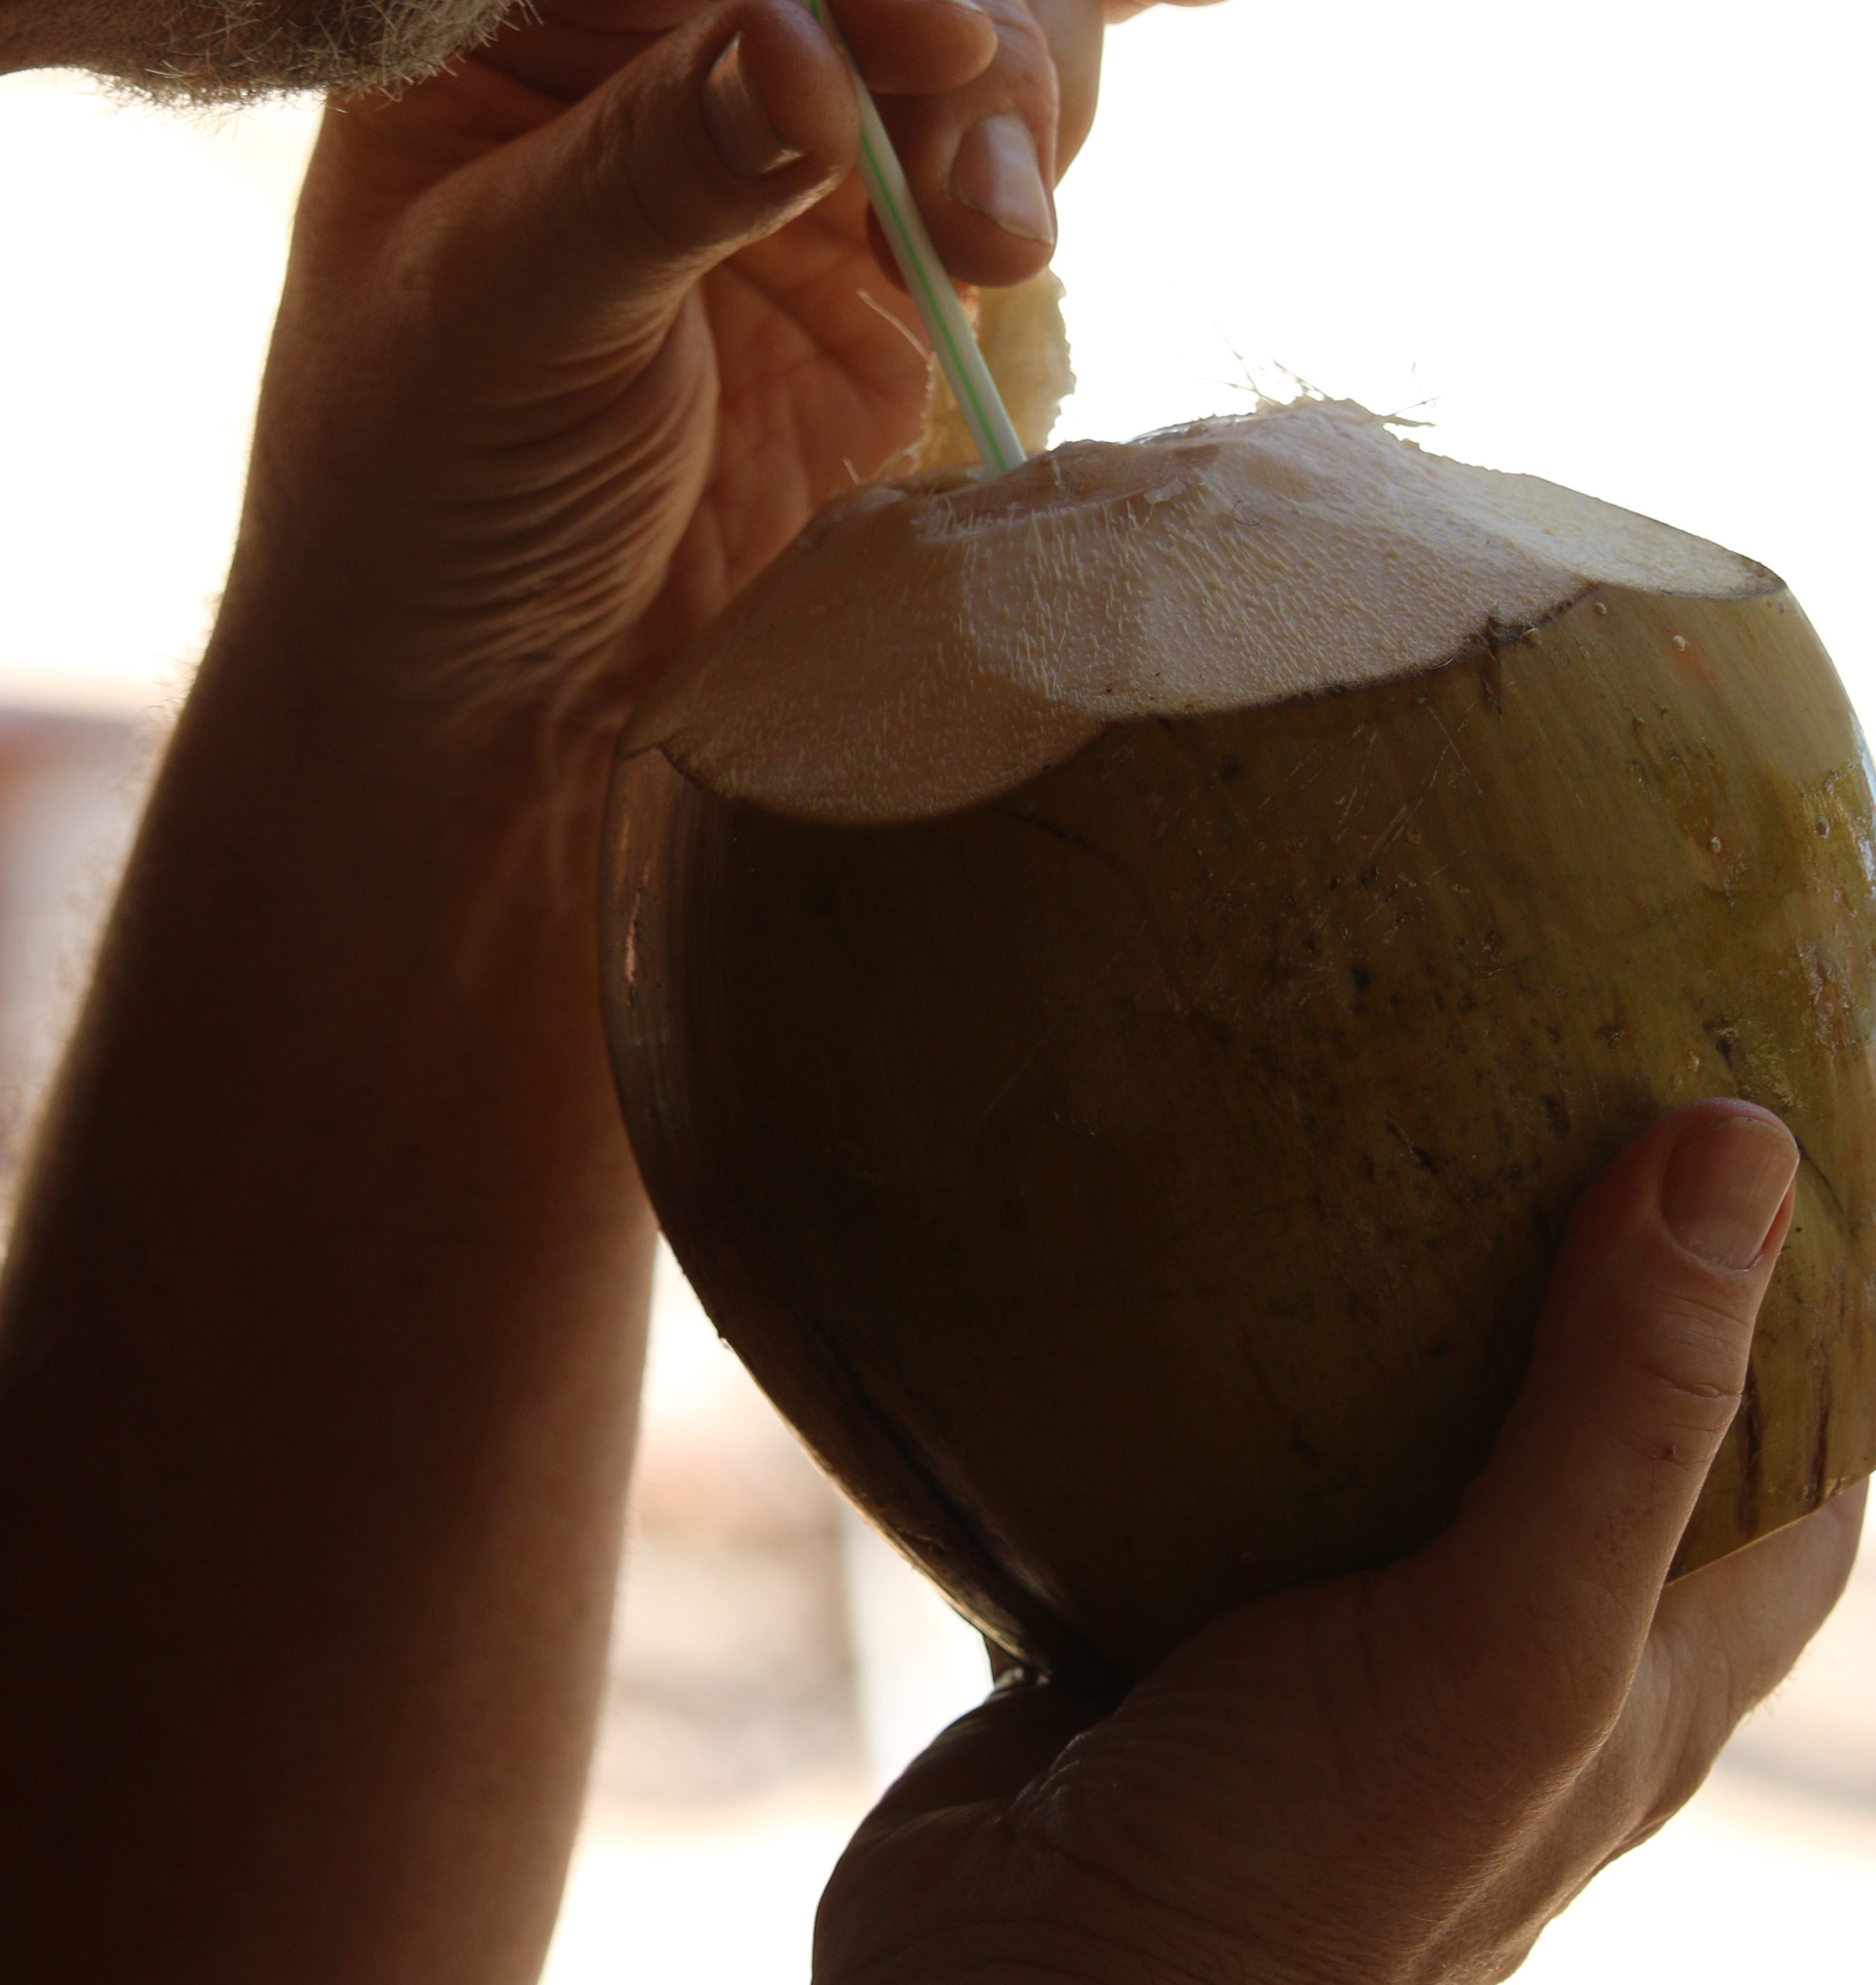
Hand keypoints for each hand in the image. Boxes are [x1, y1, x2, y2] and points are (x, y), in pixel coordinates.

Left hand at [229, 0, 1246, 749]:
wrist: (515, 684)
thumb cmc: (430, 487)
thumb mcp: (501, 326)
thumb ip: (649, 173)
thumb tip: (798, 48)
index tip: (925, 45)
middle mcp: (673, 3)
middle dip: (961, 33)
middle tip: (978, 223)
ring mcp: (819, 90)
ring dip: (1042, 67)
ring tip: (1005, 244)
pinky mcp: (924, 188)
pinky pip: (1050, 27)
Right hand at [816, 1101, 1863, 1984]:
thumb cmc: (1298, 1896)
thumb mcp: (1507, 1652)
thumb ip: (1621, 1418)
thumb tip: (1736, 1145)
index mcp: (1621, 1677)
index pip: (1793, 1469)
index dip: (1816, 1306)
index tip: (1766, 1114)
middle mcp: (1483, 1649)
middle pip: (1578, 1411)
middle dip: (1570, 1243)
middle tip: (1528, 1036)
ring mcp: (1308, 1632)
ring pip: (1362, 1415)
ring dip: (1352, 1278)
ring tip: (1329, 1079)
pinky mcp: (1144, 1610)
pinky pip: (1173, 1438)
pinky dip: (1165, 1333)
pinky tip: (1124, 1216)